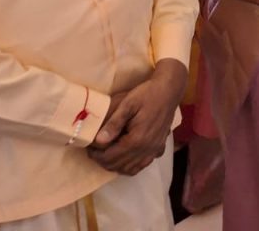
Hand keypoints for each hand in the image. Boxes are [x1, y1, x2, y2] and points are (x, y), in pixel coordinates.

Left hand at [88, 59, 186, 175]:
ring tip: (108, 153)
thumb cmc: (147, 94)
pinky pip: (143, 165)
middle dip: (103, 160)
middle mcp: (146, 149)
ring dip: (116, 165)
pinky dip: (131, 165)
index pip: (110, 157)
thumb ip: (113, 123)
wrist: (169, 90)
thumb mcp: (127, 104)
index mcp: (136, 140)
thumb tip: (98, 141)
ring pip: (130, 169)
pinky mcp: (160, 148)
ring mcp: (154, 150)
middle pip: (118, 165)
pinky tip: (126, 156)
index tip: (89, 147)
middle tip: (95, 150)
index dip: (96, 155)